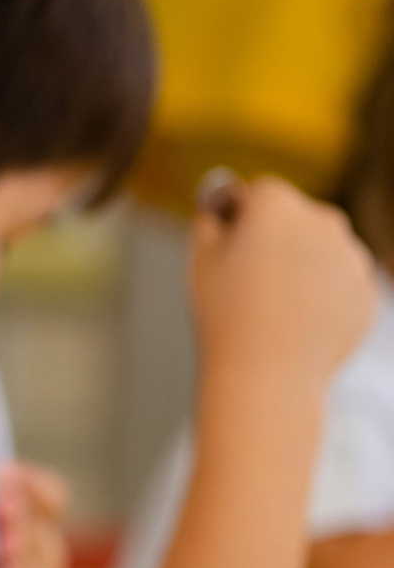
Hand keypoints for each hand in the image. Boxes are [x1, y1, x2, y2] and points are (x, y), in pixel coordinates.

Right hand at [190, 176, 374, 402]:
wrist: (267, 375)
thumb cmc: (226, 316)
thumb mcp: (201, 261)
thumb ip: (211, 223)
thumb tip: (222, 210)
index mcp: (278, 204)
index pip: (259, 192)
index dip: (241, 216)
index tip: (228, 245)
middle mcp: (323, 220)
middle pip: (296, 218)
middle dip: (276, 240)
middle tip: (247, 283)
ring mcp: (352, 256)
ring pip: (321, 253)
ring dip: (301, 269)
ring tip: (272, 310)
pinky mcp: (367, 292)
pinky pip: (339, 286)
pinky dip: (321, 299)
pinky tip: (296, 326)